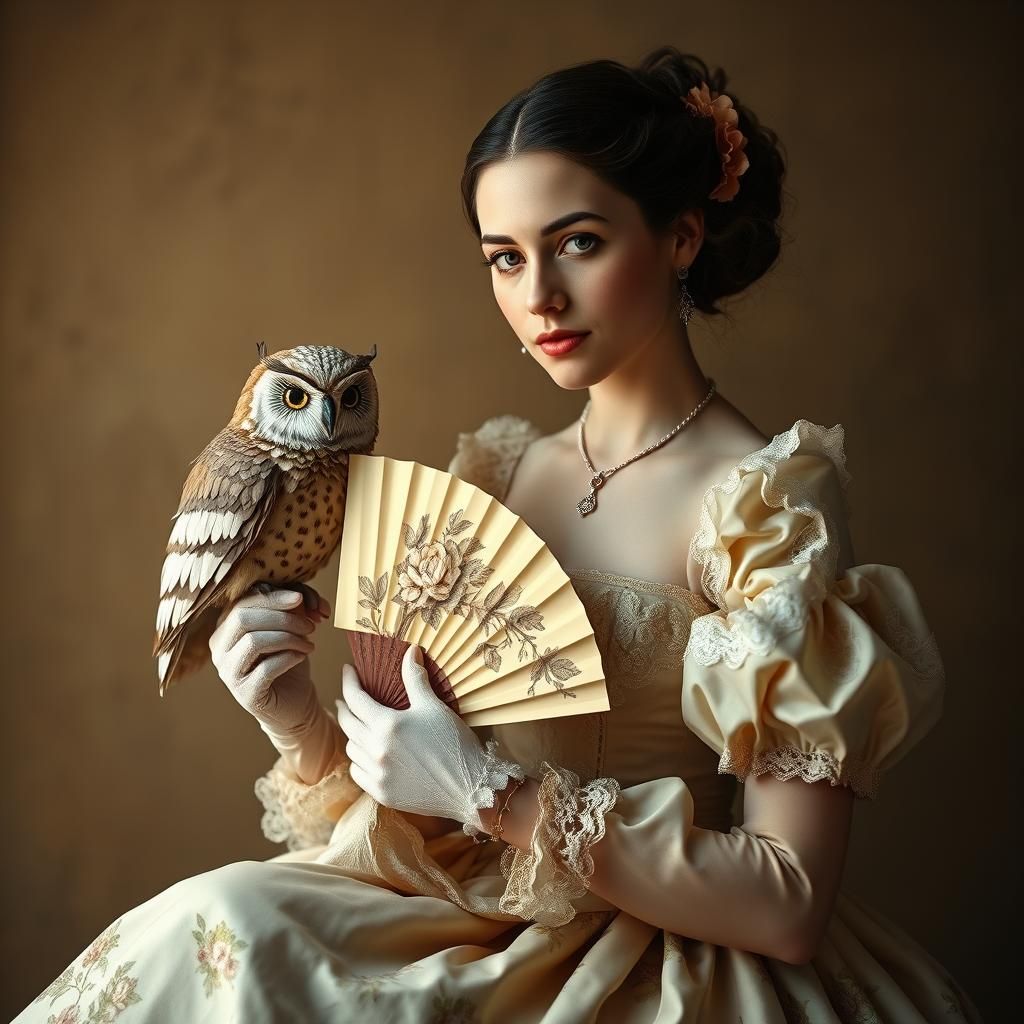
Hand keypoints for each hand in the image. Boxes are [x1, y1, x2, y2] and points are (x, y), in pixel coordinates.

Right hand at [210, 586, 336, 781]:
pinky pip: (265, 668)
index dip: (273, 597)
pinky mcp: (244, 693)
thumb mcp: (292, 628)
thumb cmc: (289, 660)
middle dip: (282, 617)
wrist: (294, 702)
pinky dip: (289, 658)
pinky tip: (302, 657)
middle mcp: (219, 649)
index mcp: (226, 627)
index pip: (243, 602)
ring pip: (253, 641)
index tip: (300, 598)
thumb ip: (292, 608)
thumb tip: (300, 595)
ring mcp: (228, 672)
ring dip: (288, 638)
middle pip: (243, 618)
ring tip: (309, 644)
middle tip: (310, 625)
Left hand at [335, 645, 521, 830]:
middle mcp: (376, 750)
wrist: (471, 788)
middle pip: (346, 723)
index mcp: (387, 725)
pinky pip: (357, 772)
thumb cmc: (454, 743)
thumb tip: (410, 650)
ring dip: (352, 734)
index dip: (348, 681)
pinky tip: (367, 754)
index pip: (355, 698)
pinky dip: (358, 760)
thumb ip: (416, 678)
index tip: (348, 670)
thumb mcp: (434, 707)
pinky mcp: (381, 793)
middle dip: (344, 707)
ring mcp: (377, 775)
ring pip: (351, 749)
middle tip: (346, 698)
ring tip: (359, 725)